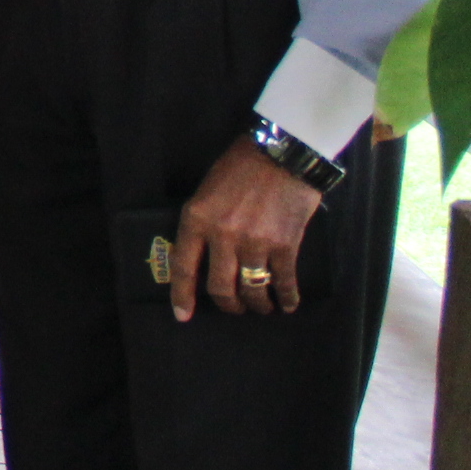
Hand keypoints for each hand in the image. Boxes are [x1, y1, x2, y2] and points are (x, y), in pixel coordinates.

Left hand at [170, 138, 322, 319]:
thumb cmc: (239, 167)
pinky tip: (288, 303)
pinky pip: (284, 282)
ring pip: (252, 290)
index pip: (184, 268)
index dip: (182, 296)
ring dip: (257, 305)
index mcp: (197, 219)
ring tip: (261, 307)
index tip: (183, 316)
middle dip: (227, 305)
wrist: (281, 153)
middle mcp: (223, 236)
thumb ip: (203, 223)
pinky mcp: (285, 246)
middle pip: (220, 288)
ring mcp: (255, 243)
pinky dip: (287, 297)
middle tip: (233, 308)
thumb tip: (203, 256)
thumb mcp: (206, 191)